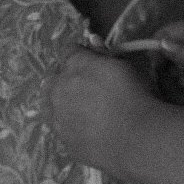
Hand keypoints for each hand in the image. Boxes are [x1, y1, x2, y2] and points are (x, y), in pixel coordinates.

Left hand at [48, 48, 156, 179]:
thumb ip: (104, 54)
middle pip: (51, 77)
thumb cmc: (136, 96)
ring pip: (47, 104)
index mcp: (75, 64)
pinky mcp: (63, 140)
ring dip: (58, 102)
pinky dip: (68, 126)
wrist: (135, 139)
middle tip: (83, 85)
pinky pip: (59, 128)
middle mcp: (59, 88)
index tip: (91, 61)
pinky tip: (85, 130)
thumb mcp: (125, 65)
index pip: (68, 51)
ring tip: (78, 109)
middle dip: (64, 78)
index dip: (80, 54)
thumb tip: (92, 42)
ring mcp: (57, 117)